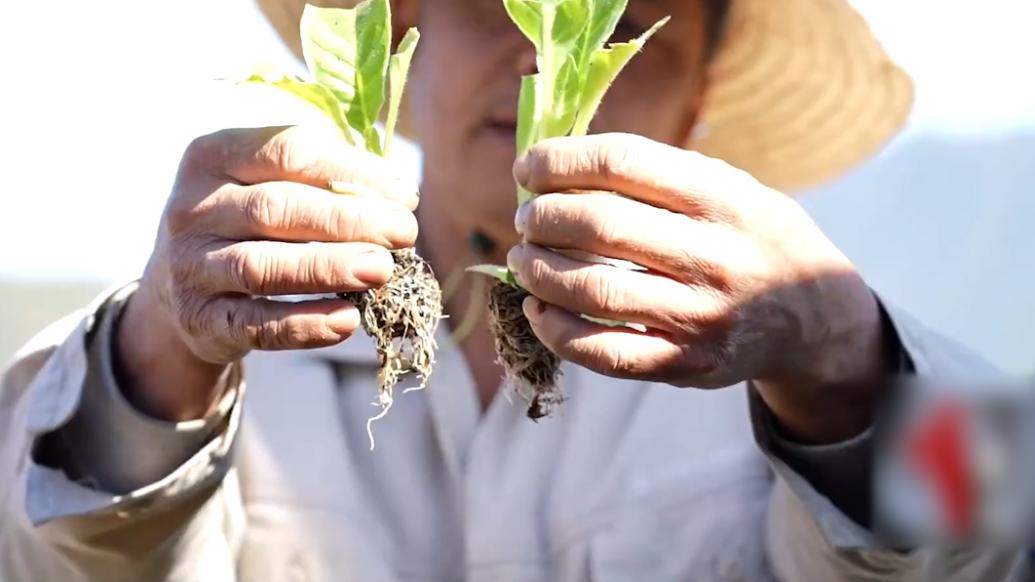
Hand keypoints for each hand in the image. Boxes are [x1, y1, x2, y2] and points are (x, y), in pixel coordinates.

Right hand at [118, 125, 418, 419]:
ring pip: (262, 267)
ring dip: (327, 268)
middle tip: (404, 233)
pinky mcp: (201, 320)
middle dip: (348, 220)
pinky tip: (348, 320)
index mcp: (214, 156)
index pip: (289, 152)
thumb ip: (330, 182)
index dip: (352, 171)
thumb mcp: (272, 186)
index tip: (405, 196)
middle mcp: (194, 208)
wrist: (184, 292)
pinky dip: (304, 324)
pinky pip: (256, 324)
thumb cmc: (253, 227)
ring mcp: (192, 267)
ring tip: (381, 270)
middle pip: (276, 209)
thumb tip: (401, 196)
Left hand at [507, 133, 891, 442]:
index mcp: (725, 198)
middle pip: (601, 226)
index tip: (527, 166)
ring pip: (594, 292)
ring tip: (522, 260)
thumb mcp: (731, 188)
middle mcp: (717, 256)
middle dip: (543, 218)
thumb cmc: (752, 238)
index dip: (560, 161)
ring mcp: (702, 316)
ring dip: (539, 273)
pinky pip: (604, 353)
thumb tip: (558, 169)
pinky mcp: (688, 365)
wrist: (816, 318)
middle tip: (525, 218)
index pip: (624, 163)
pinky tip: (538, 310)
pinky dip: (556, 331)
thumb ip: (659, 177)